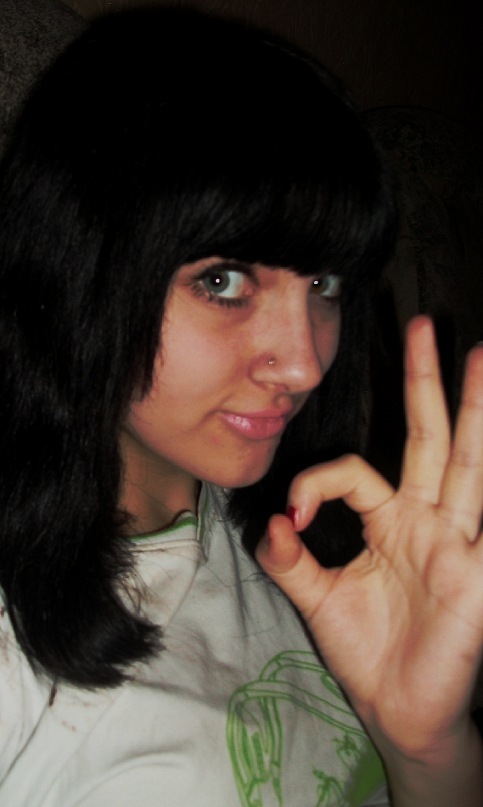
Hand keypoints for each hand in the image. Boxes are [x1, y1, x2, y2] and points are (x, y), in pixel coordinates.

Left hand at [256, 317, 482, 799]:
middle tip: (427, 326)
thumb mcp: (319, 598)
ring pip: (469, 464)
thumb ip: (292, 560)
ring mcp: (458, 543)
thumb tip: (272, 522)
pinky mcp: (474, 576)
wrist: (401, 713)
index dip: (320, 480)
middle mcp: (429, 521)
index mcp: (392, 521)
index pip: (357, 472)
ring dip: (474, 412)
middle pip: (431, 439)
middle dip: (428, 383)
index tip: (293, 510)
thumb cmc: (369, 654)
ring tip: (480, 357)